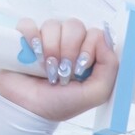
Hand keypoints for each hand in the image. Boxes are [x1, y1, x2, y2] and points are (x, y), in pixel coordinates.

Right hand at [0, 15, 117, 121]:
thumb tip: (103, 38)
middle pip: (74, 26)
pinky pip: (28, 24)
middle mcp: (69, 44)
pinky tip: (33, 56)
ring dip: (50, 48)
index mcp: (87, 55)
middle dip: (69, 49)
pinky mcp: (25, 39)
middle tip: (63, 71)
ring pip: (53, 24)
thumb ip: (109, 68)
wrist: (30, 110)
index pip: (95, 34)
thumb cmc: (61, 104)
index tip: (80, 69)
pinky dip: (31, 38)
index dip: (88, 48)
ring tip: (47, 69)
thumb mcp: (95, 94)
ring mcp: (47, 39)